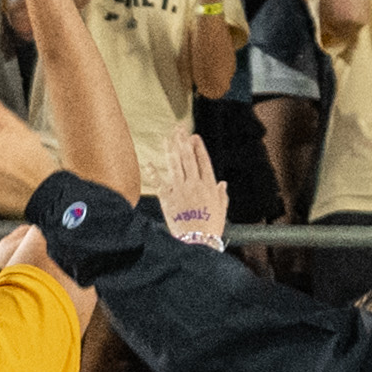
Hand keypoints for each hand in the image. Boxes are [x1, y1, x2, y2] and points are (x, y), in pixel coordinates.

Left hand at [148, 129, 231, 246]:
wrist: (196, 242)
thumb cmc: (211, 228)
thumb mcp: (221, 210)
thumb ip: (221, 195)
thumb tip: (222, 183)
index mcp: (209, 186)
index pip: (204, 161)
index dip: (199, 147)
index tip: (194, 136)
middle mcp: (194, 184)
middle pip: (188, 157)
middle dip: (183, 141)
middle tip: (179, 129)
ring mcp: (180, 190)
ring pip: (175, 164)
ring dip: (170, 149)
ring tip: (167, 138)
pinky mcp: (167, 199)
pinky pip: (159, 182)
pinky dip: (154, 172)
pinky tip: (149, 162)